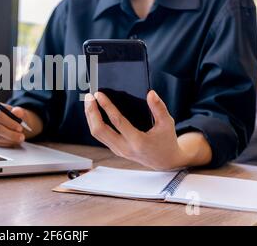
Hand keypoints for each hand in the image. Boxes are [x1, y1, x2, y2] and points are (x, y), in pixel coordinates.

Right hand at [0, 104, 42, 146]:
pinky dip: (8, 143)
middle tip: (22, 136)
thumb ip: (19, 111)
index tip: (20, 128)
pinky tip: (14, 141)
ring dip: (11, 139)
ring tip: (20, 138)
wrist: (14, 123)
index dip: (10, 122)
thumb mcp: (20, 112)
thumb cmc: (16, 117)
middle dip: (11, 134)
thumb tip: (18, 112)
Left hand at [84, 91, 211, 169]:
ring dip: (90, 117)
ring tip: (89, 103)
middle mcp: (125, 147)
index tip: (99, 95)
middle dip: (92, 112)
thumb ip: (159, 108)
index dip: (106, 107)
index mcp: (138, 141)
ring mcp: (118, 150)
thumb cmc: (166, 142)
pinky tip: (93, 113)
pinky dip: (94, 123)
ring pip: (97, 134)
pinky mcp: (115, 150)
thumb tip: (151, 94)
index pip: (117, 121)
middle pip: (100, 130)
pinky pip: (100, 136)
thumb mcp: (167, 124)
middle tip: (89, 97)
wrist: (165, 161)